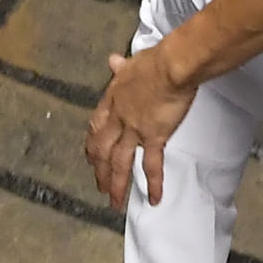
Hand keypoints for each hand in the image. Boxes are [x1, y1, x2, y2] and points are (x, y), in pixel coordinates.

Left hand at [85, 48, 194, 211]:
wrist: (171, 66)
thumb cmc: (156, 61)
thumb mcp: (133, 62)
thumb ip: (122, 67)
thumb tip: (113, 60)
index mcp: (113, 99)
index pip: (96, 126)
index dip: (92, 143)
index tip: (90, 156)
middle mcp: (119, 117)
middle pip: (102, 149)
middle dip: (100, 171)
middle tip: (99, 187)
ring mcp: (134, 129)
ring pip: (119, 163)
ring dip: (116, 185)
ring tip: (115, 203)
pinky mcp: (153, 137)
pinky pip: (151, 165)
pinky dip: (152, 184)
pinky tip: (153, 198)